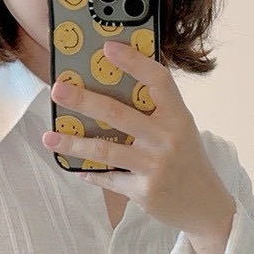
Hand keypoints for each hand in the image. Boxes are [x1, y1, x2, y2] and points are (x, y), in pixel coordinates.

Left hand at [42, 39, 235, 239]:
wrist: (204, 205)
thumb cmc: (187, 160)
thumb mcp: (181, 129)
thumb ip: (156, 112)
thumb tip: (114, 91)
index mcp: (177, 116)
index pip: (156, 80)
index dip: (133, 62)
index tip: (107, 49)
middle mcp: (166, 138)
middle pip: (118, 113)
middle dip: (84, 101)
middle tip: (57, 90)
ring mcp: (154, 166)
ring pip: (105, 150)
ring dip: (73, 142)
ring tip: (49, 136)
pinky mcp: (143, 191)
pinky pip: (109, 178)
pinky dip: (91, 174)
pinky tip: (77, 170)